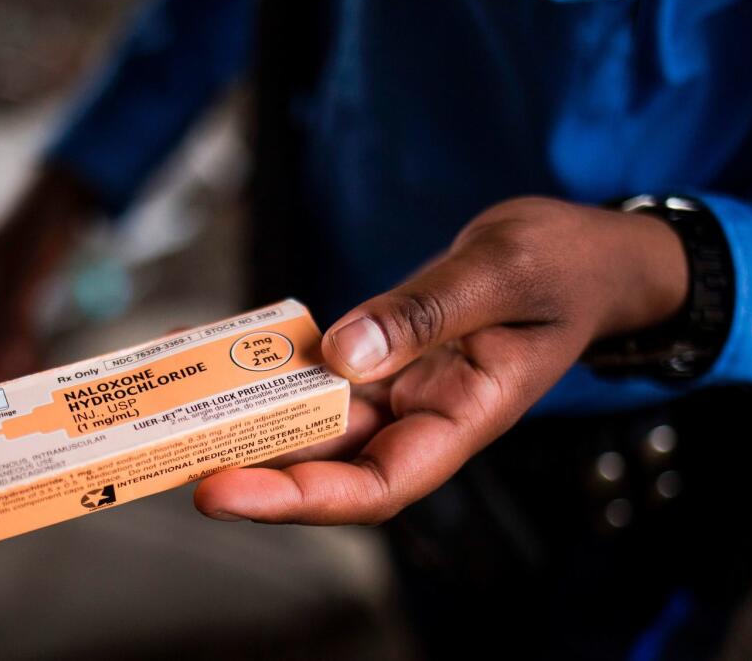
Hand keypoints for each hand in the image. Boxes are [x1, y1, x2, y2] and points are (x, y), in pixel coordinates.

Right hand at [0, 165, 96, 388]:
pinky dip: (25, 356)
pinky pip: (14, 340)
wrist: (59, 201)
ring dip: (9, 373)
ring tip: (33, 395)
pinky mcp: (12, 305)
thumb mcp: (28, 274)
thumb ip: (16, 318)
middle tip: (17, 407)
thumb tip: (11, 364)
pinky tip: (44, 371)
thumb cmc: (39, 230)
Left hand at [195, 197, 688, 523]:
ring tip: (170, 397)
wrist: (586, 252)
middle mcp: (422, 416)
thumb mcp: (504, 272)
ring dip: (244, 415)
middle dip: (248, 464)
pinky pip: (317, 370)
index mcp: (465, 418)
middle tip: (165, 449)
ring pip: (313, 420)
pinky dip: (268, 365)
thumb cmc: (567, 266)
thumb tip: (344, 351)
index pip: (377, 486)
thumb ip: (426, 313)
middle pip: (328, 462)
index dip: (298, 499)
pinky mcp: (380, 356)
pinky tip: (215, 348)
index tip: (224, 491)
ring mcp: (399, 388)